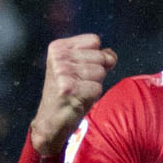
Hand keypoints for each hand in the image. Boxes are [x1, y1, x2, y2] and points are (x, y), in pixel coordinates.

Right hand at [29, 34, 117, 155]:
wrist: (51, 122)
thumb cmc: (68, 94)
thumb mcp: (78, 69)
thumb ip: (96, 57)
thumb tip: (111, 54)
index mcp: (58, 47)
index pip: (94, 40)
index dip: (96, 57)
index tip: (80, 71)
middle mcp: (59, 57)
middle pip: (100, 56)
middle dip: (96, 73)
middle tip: (79, 84)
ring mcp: (63, 72)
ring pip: (101, 72)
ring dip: (94, 85)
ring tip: (79, 92)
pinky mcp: (69, 88)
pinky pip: (98, 88)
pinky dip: (93, 97)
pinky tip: (78, 100)